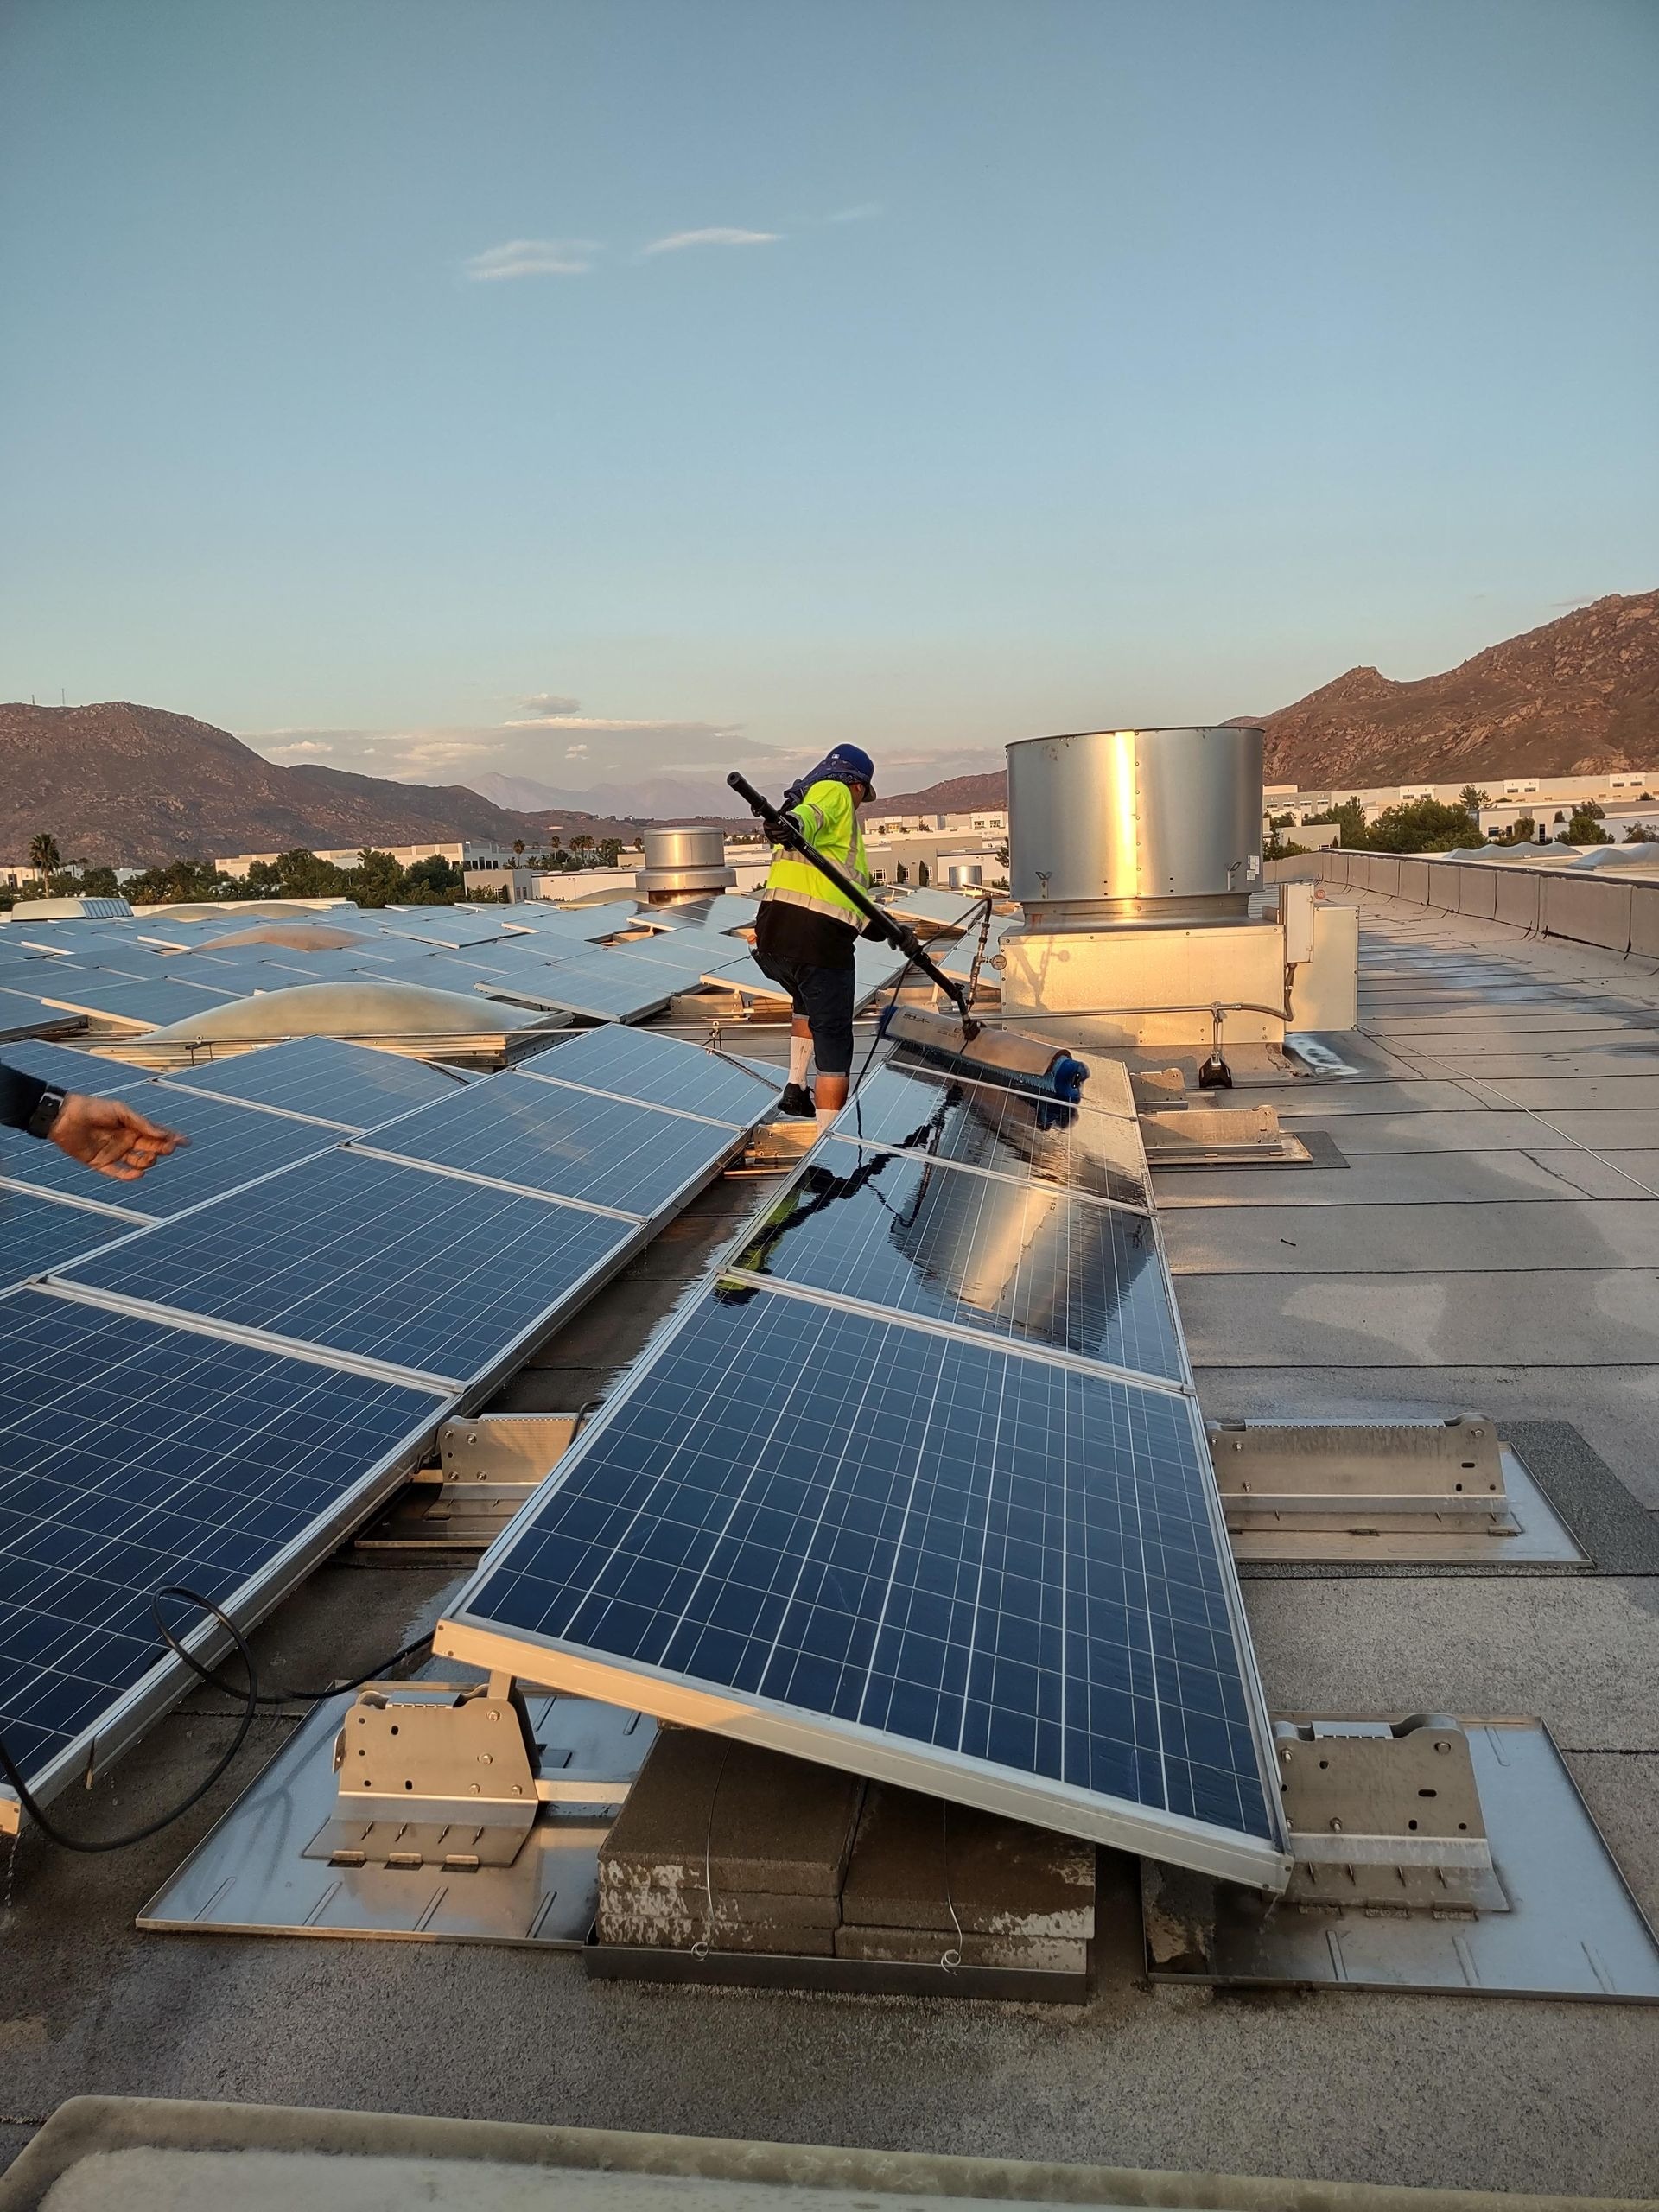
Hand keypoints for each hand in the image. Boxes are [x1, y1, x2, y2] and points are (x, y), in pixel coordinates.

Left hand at [50, 1093, 186, 1180]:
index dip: (172, 1138)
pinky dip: (129, 1176)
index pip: (157, 1134)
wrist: (63, 1117)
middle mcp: (126, 1140)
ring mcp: (114, 1152)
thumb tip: (163, 1134)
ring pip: (138, 1162)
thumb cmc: (92, 1108)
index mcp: (132, 1126)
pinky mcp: (100, 1163)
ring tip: (147, 1159)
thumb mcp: (120, 1111)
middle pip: (151, 1149)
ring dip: (147, 1162)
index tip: (185, 1142)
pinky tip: (138, 1174)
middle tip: (166, 1149)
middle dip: (161, 1150)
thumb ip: (141, 1123)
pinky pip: (117, 1173)